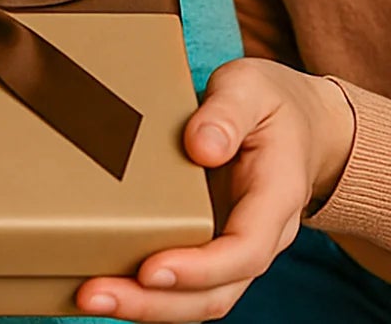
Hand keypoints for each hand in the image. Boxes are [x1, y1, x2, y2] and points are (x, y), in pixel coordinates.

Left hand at [74, 58, 354, 320]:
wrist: (300, 126)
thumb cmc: (270, 105)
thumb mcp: (252, 88)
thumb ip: (228, 112)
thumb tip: (201, 147)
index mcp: (276, 197)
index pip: (245, 251)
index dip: (200, 268)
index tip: (152, 270)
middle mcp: (260, 236)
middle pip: (215, 293)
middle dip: (154, 302)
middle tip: (95, 294)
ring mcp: (234, 246)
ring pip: (197, 298)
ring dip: (144, 305)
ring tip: (90, 296)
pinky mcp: (210, 243)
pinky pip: (184, 282)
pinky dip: (147, 291)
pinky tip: (105, 281)